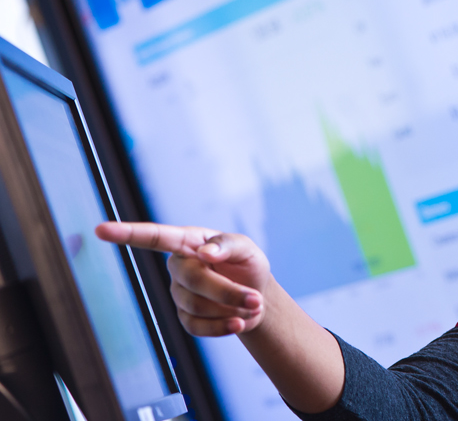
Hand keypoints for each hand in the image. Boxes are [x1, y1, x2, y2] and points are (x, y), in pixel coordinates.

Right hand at [95, 222, 271, 336]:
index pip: (156, 237)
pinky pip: (197, 327)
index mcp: (189, 242)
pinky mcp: (186, 317)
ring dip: (230, 308)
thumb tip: (204, 253)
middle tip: (255, 298)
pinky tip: (239, 322)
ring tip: (252, 303)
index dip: (127, 234)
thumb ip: (228, 245)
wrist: (258, 298)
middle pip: (193, 280)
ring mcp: (179, 293)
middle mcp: (178, 266)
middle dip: (226, 292)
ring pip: (197, 305)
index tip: (100, 230)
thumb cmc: (248, 265)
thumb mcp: (247, 249)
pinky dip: (223, 326)